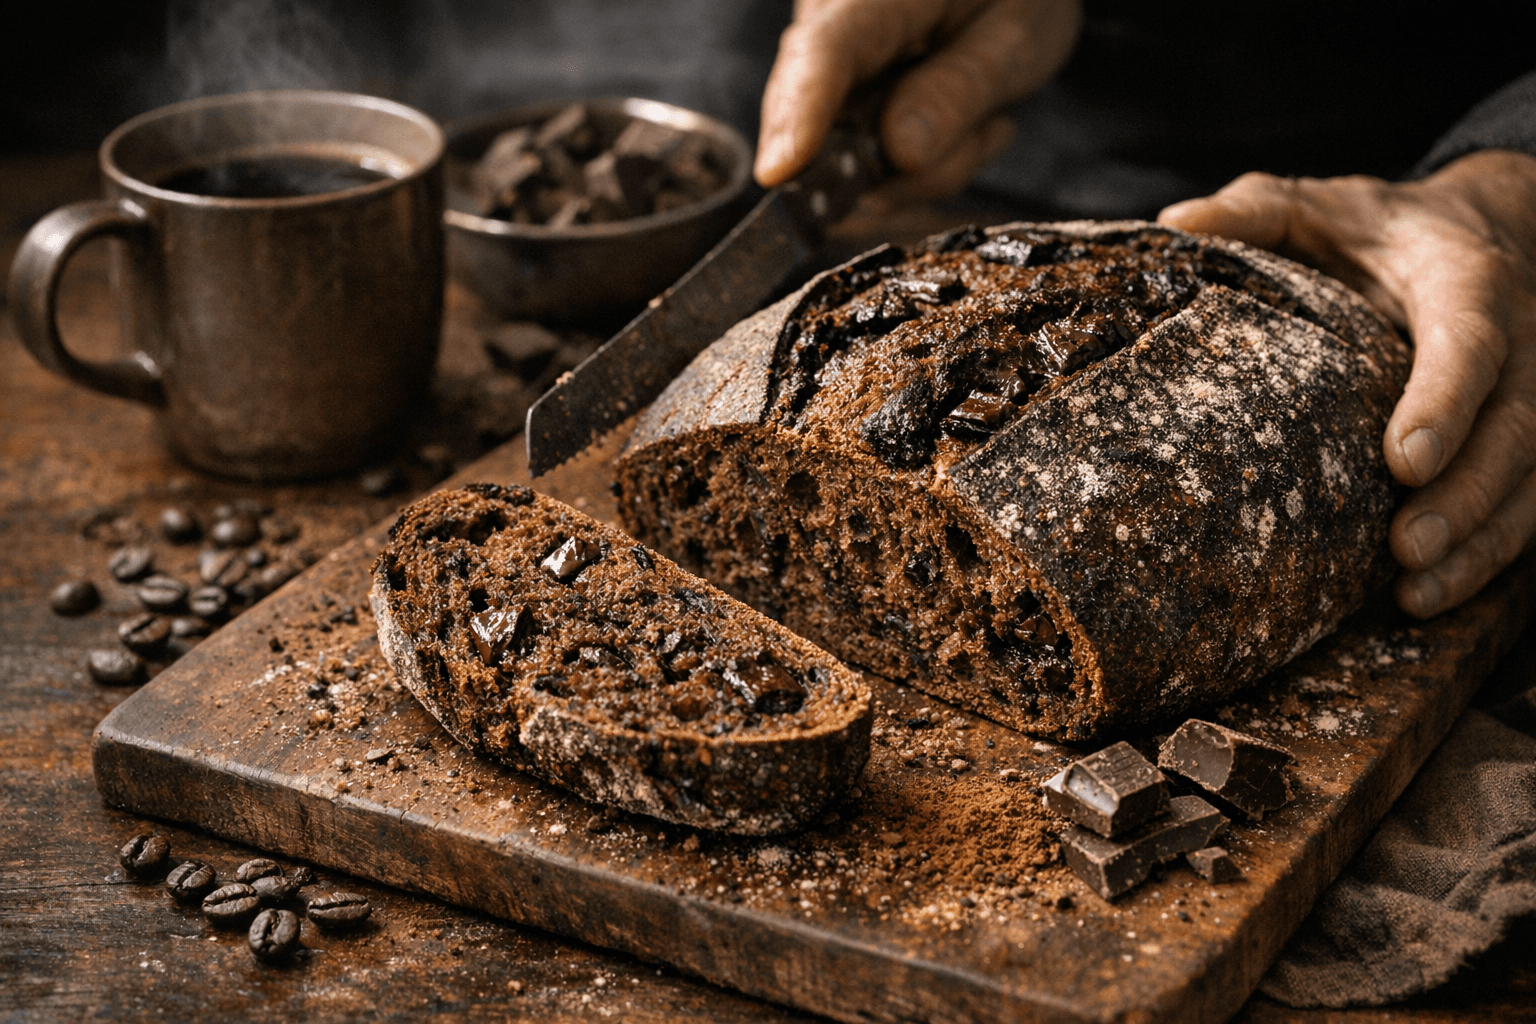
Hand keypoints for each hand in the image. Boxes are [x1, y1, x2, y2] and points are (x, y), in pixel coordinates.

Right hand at [755, 0, 1080, 206]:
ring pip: (849, 161)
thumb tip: (900, 155)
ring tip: (986, 117)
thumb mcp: (1017, 34)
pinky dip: (924, 166)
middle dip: (894, 162)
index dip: (800, 117)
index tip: (780, 173)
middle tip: (986, 128)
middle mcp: (831, 27)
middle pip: (820, 120)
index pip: (822, 53)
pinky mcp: (843, 108)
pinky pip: (868, 168)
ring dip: (925, 168)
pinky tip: (965, 123)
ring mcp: (832, 74)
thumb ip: (960, 90)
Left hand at [1158, 150, 1535, 617]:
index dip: (1445, 401)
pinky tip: (1430, 597)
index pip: (1471, 342)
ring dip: (1480, 542)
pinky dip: (1488, 556)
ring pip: (1533, 478)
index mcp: (1468, 281)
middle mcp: (1525, 339)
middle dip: (1465, 496)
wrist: (1481, 229)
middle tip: (1405, 549)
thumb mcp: (1320, 205)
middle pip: (1516, 428)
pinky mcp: (1531, 438)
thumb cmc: (1378, 227)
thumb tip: (1174, 226)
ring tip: (1416, 593)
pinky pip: (1529, 502)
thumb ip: (1257, 210)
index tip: (1403, 461)